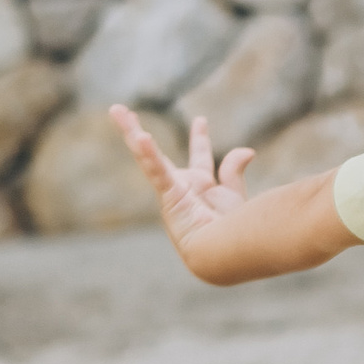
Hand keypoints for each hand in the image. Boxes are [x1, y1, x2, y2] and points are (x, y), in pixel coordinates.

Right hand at [112, 106, 253, 268]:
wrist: (222, 254)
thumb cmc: (231, 230)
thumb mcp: (234, 194)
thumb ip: (234, 170)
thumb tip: (247, 150)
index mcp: (203, 185)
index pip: (200, 155)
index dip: (200, 138)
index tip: (201, 120)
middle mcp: (182, 186)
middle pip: (157, 152)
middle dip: (138, 131)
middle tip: (121, 110)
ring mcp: (172, 191)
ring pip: (147, 156)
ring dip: (131, 133)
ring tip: (116, 110)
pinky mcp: (168, 197)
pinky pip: (157, 172)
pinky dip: (149, 155)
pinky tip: (139, 137)